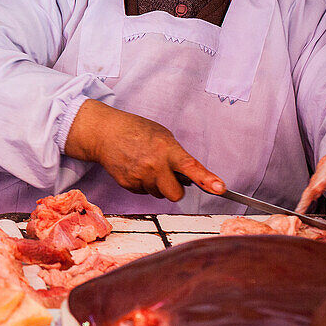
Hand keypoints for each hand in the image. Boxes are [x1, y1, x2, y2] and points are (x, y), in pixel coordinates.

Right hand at [64, 100, 224, 200]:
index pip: (191, 167)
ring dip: (157, 185)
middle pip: (175, 194)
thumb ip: (178, 156)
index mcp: (167, 149)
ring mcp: (139, 176)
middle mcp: (154, 165)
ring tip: (146, 166)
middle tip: (169, 176)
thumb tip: (190, 179)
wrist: (105, 133)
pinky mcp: (127, 184)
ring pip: (158, 194)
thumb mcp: (163, 136)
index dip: (206, 179)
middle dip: (175, 189)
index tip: (220, 188)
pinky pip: (144, 192)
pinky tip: (135, 168)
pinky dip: (142, 184)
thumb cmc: (137, 131)